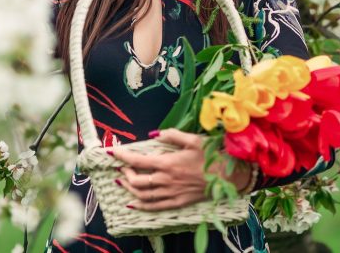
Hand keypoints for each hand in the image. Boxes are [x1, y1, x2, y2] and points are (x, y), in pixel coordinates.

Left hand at [112, 129, 251, 210]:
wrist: (227, 177)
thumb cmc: (211, 155)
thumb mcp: (193, 140)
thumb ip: (172, 135)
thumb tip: (155, 133)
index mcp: (168, 163)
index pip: (137, 161)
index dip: (122, 156)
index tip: (112, 152)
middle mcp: (166, 180)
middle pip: (137, 180)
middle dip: (125, 173)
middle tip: (122, 167)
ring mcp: (171, 194)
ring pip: (143, 195)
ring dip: (130, 189)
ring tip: (123, 182)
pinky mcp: (177, 203)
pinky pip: (154, 207)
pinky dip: (140, 206)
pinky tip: (133, 203)